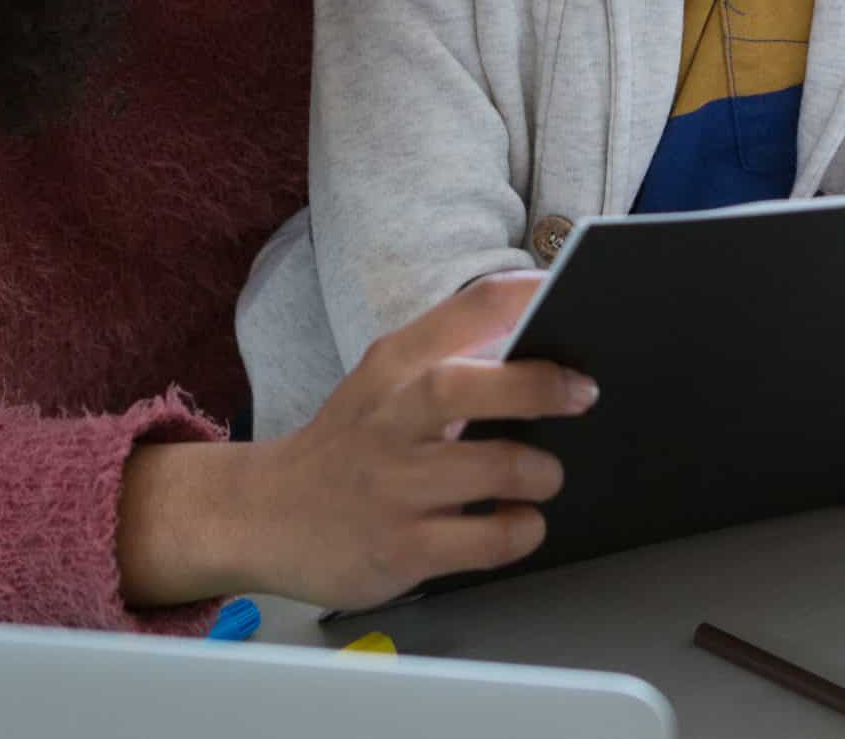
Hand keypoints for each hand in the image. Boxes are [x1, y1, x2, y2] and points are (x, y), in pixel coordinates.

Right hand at [230, 274, 596, 611]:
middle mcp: (389, 419)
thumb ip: (448, 356)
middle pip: (462, 385)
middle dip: (535, 386)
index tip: (571, 295)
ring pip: (490, 469)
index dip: (530, 296)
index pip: (466, 309)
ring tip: (545, 475)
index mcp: (392, 366)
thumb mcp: (382, 382)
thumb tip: (540, 343)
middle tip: (582, 393)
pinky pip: (486, 540)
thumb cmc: (346, 445)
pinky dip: (521, 529)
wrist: (262, 515)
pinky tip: (520, 521)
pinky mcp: (401, 548)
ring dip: (538, 471)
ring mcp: (392, 486)